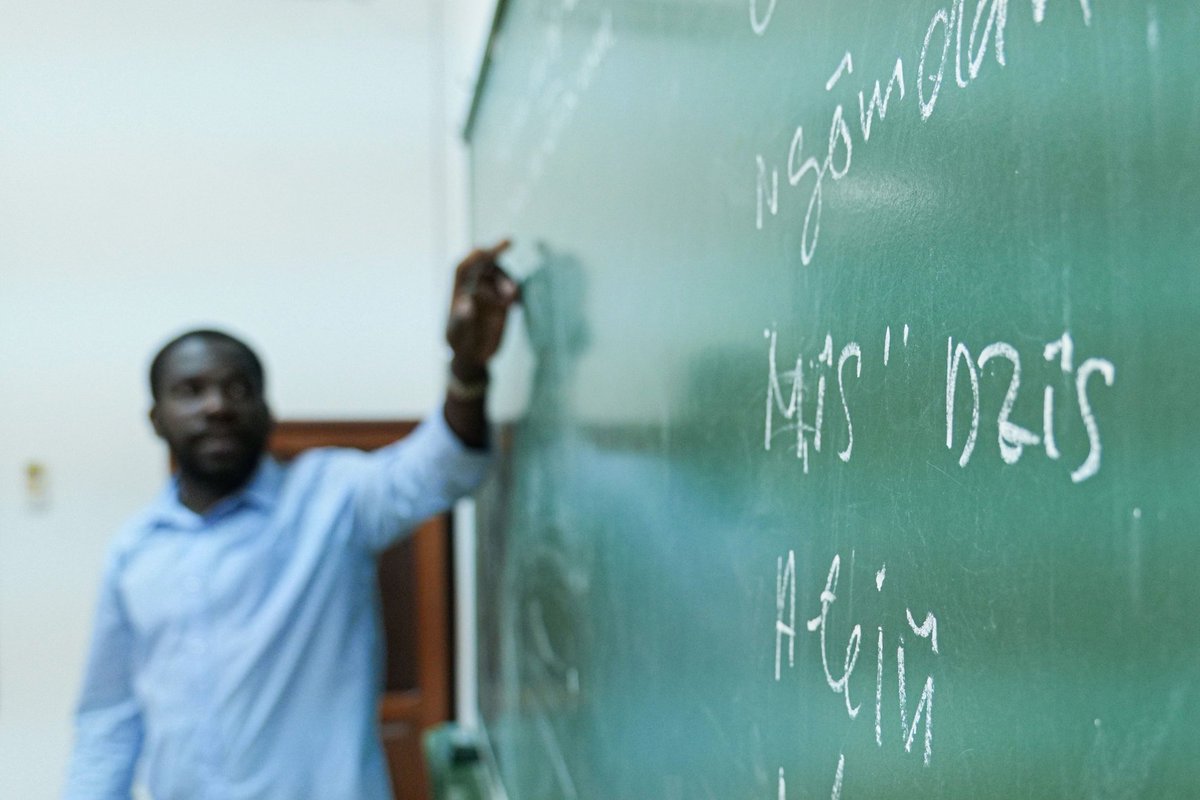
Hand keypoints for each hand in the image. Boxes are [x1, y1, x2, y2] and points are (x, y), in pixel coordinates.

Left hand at [446, 240, 519, 378]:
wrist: (472, 357)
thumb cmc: (460, 346)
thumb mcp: (458, 336)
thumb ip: (463, 320)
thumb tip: (467, 302)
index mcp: (459, 292)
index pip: (465, 267)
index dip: (477, 256)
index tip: (489, 249)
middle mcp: (474, 288)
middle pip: (485, 265)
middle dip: (497, 261)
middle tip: (509, 269)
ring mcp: (489, 294)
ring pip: (500, 276)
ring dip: (508, 281)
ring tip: (513, 297)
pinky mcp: (503, 302)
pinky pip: (512, 290)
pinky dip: (517, 293)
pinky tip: (517, 304)